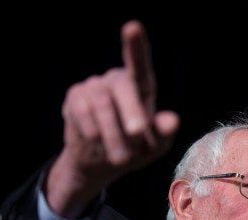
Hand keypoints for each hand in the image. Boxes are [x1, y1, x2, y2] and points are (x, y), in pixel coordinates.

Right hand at [46, 20, 179, 217]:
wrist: (101, 164)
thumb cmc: (135, 150)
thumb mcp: (155, 147)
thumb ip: (164, 133)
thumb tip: (172, 120)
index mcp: (141, 86)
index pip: (139, 64)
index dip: (136, 45)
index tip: (132, 27)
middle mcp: (117, 80)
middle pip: (122, 86)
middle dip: (131, 111)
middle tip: (137, 134)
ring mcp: (94, 86)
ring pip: (102, 103)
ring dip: (112, 134)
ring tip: (120, 158)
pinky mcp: (75, 97)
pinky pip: (81, 110)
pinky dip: (92, 131)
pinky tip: (96, 142)